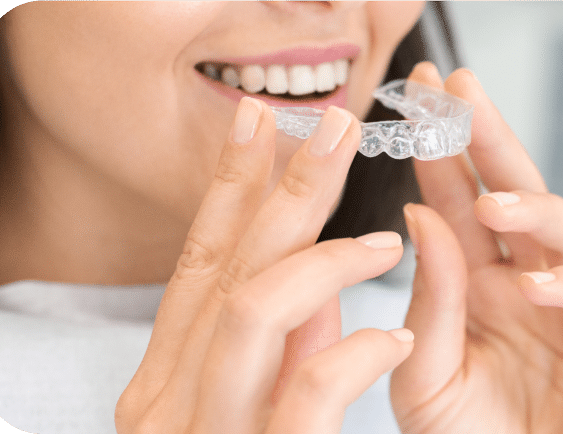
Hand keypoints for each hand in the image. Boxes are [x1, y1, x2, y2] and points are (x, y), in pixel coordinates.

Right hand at [115, 98, 413, 432]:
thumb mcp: (259, 411)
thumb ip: (286, 347)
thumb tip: (323, 274)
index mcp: (165, 380)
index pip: (198, 261)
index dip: (229, 185)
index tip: (258, 122)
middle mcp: (170, 400)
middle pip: (226, 266)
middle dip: (286, 188)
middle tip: (337, 130)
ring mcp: (206, 431)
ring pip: (252, 308)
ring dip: (326, 260)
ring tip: (387, 243)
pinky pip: (312, 384)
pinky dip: (361, 351)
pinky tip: (396, 341)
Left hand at [391, 64, 562, 432]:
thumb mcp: (423, 377)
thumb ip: (428, 302)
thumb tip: (419, 215)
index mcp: (479, 284)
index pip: (459, 203)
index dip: (442, 151)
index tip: (420, 96)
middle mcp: (530, 284)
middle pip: (518, 195)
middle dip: (492, 140)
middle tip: (464, 89)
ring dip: (534, 210)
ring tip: (492, 201)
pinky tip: (534, 284)